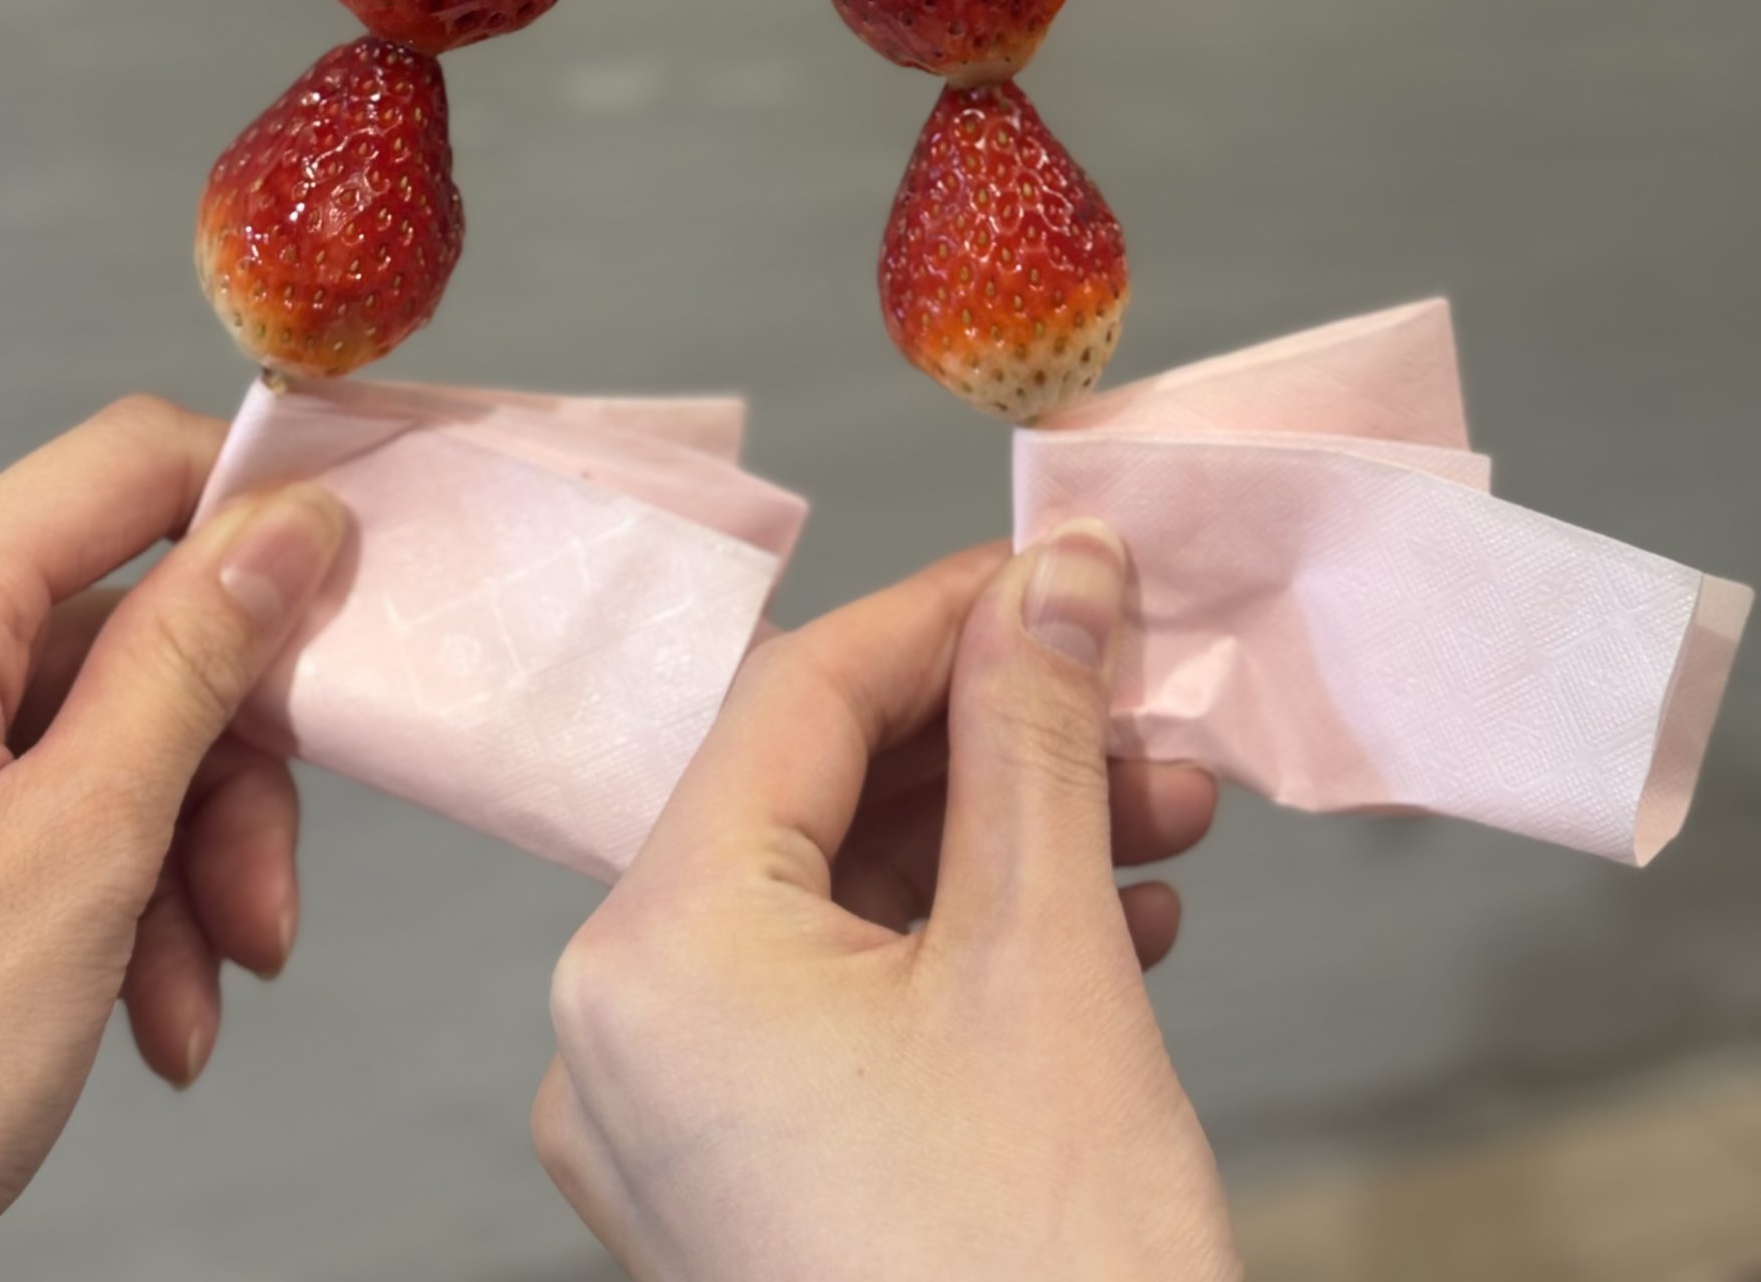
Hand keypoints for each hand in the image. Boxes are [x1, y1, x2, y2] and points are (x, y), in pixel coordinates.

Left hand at [0, 396, 345, 1281]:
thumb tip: (290, 521)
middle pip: (139, 628)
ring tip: (208, 990)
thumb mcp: (80, 849)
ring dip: (193, 858)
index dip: (250, 504)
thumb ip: (192, 660)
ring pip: (118, 732)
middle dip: (230, 766)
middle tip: (268, 897)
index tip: (348, 589)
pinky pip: (61, 804)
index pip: (125, 464)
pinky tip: (153, 1013)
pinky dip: (128, 898)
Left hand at [535, 525, 1239, 1281]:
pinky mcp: (742, 1186)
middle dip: (994, 739)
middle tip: (1135, 702)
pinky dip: (969, 948)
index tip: (1062, 572)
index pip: (790, 698)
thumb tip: (1061, 575)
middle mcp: (624, 1036)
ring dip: (1003, 842)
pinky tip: (1111, 920)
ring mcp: (675, 1126)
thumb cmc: (1044, 1281)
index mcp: (652, 959)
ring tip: (1160, 814)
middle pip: (810, 796)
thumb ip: (1040, 734)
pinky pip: (842, 1007)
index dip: (942, 613)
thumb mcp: (1048, 959)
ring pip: (839, 903)